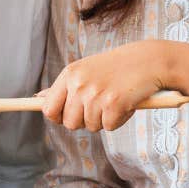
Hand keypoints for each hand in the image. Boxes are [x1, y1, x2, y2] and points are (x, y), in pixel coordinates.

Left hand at [39, 42, 166, 132]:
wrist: (149, 61)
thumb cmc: (117, 68)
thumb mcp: (86, 70)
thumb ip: (64, 86)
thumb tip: (39, 99)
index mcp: (70, 74)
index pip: (48, 108)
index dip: (58, 117)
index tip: (69, 116)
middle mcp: (79, 84)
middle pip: (69, 123)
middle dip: (84, 121)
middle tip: (100, 106)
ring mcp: (95, 94)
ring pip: (90, 126)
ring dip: (104, 119)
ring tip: (115, 100)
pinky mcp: (113, 104)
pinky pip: (109, 127)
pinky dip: (119, 120)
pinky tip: (126, 103)